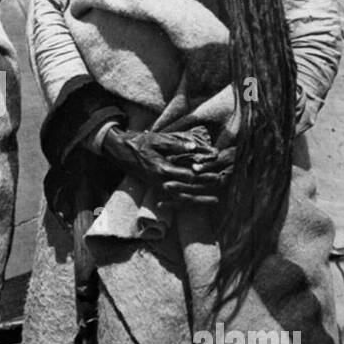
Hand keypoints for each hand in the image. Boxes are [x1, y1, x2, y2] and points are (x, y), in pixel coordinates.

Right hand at [101, 127, 229, 206]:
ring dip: (199, 200)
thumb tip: (195, 146)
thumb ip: (176, 144)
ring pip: (182, 199)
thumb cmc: (140, 143)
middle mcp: (161, 182)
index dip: (204, 176)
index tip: (218, 174)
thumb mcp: (157, 139)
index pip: (188, 175)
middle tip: (222, 186)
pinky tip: (197, 204)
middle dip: (206, 188)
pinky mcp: (157, 189)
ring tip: (215, 200)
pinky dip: (186, 203)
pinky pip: (174, 200)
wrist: (121, 151)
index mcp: (162, 169)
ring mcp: (158, 188)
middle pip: (188, 189)